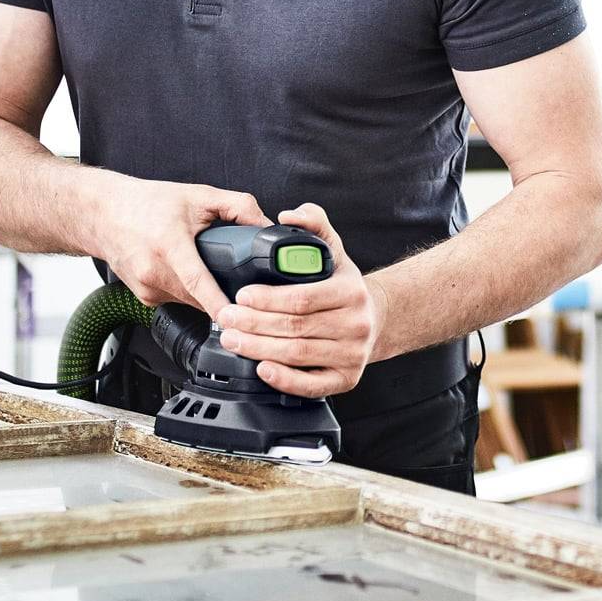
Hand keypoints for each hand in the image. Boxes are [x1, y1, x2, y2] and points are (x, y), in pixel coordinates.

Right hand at [96, 174, 268, 320]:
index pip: (198, 281)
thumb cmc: (147, 203)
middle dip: (222, 293)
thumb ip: (238, 206)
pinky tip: (182, 271)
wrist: (102, 213)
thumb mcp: (197, 195)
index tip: (236, 317)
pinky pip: (176, 300)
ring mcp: (147, 288)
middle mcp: (154, 270)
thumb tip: (267, 226)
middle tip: (239, 284)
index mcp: (169, 244)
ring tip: (205, 267)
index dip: (219, 302)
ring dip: (203, 292)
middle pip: (200, 295)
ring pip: (190, 301)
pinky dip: (187, 291)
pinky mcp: (144, 298)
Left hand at [214, 203, 387, 397]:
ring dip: (259, 349)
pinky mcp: (346, 379)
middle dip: (253, 324)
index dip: (267, 299)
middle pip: (295, 327)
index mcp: (351, 292)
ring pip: (297, 355)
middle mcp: (356, 324)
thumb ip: (313, 223)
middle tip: (227, 318)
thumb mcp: (334, 248)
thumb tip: (288, 215)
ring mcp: (352, 355)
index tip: (241, 295)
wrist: (374, 319)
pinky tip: (262, 368)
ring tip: (233, 339)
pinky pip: (312, 385)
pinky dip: (284, 379)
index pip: (302, 298)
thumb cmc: (344, 285)